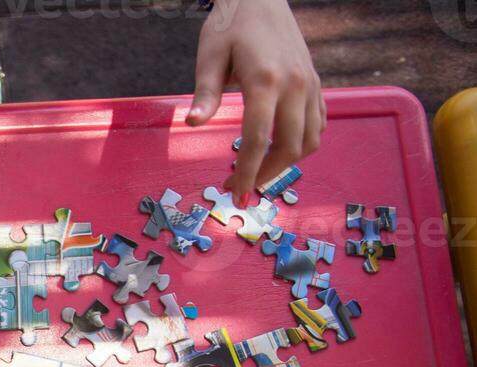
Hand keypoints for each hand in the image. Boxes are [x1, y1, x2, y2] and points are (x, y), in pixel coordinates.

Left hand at [186, 0, 323, 202]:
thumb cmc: (230, 26)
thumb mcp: (210, 56)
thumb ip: (205, 93)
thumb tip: (193, 122)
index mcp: (265, 80)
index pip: (257, 140)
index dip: (246, 172)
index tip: (234, 194)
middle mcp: (295, 85)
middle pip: (289, 147)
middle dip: (265, 174)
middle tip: (240, 188)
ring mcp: (311, 84)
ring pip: (311, 139)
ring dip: (287, 163)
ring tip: (258, 172)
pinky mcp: (317, 83)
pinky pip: (319, 123)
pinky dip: (304, 143)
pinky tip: (280, 149)